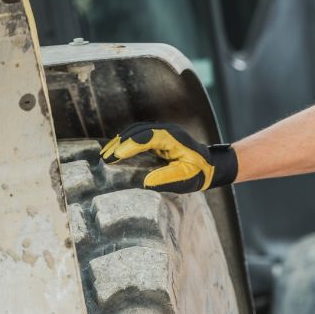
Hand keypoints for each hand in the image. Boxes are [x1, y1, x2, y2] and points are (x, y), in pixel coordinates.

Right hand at [100, 122, 237, 192]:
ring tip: (106, 155)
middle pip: (138, 131)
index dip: (131, 145)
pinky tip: (115, 151)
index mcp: (175, 139)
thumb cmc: (199, 173)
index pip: (148, 137)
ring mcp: (162, 132)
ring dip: (120, 141)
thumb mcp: (185, 178)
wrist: (210, 165)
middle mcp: (167, 131)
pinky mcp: (158, 137)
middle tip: (105, 157)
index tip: (116, 155)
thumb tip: (145, 182)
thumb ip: (167, 178)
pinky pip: (138, 135)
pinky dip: (125, 142)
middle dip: (120, 143)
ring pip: (136, 131)